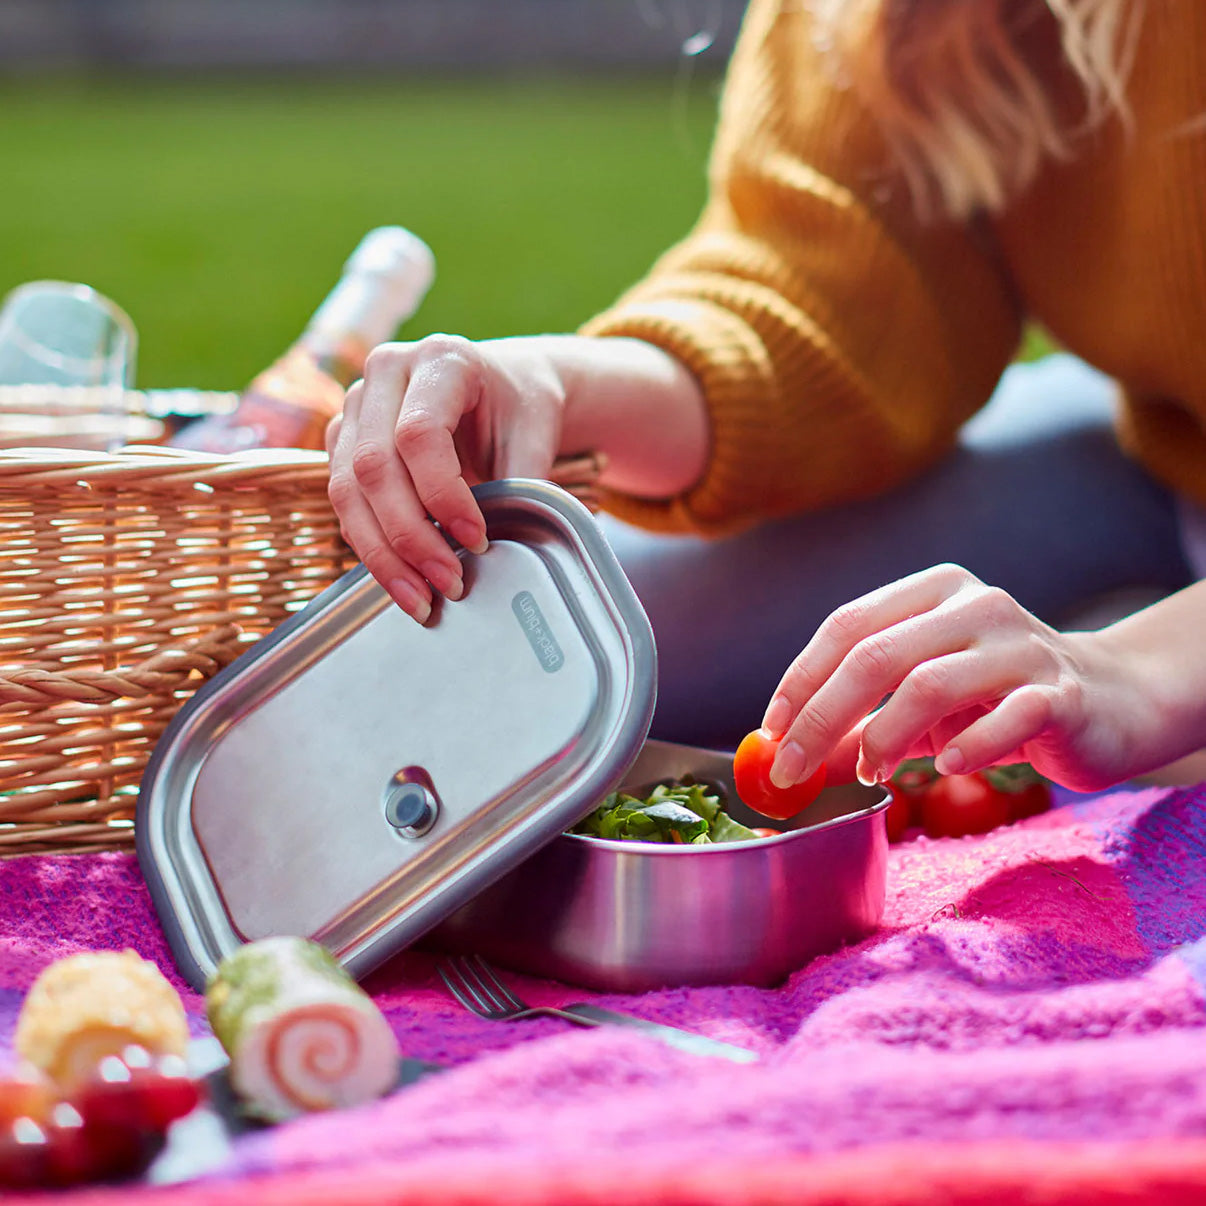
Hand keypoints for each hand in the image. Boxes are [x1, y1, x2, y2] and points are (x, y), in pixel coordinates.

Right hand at [326, 335, 566, 621]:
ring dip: (383, 555)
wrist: (501, 388)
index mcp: (440, 359)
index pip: (419, 433)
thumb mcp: (535, 434)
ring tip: (422, 601)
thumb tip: (505, 548)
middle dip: (411, 536)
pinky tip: (403, 583)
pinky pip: (344, 504)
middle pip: (374, 465)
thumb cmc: (519, 408)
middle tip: (450, 584)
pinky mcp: (342, 442)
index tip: (478, 540)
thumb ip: (523, 482)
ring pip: (347, 490)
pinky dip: (372, 550)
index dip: (443, 495)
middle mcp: (385, 374)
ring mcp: (355, 407)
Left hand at [758, 563, 1162, 793]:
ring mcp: (1022, 644)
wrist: (1112, 701)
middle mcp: (976, 605)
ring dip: (884, 738)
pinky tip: (945, 769)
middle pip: (875, 655)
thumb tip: (789, 756)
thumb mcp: (921, 704)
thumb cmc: (998, 699)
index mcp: (934, 592)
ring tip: (870, 774)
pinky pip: (1004, 718)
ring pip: (929, 684)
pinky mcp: (1063, 693)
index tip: (771, 731)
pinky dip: (966, 747)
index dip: (801, 679)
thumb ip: (862, 720)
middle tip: (793, 769)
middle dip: (822, 717)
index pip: (847, 625)